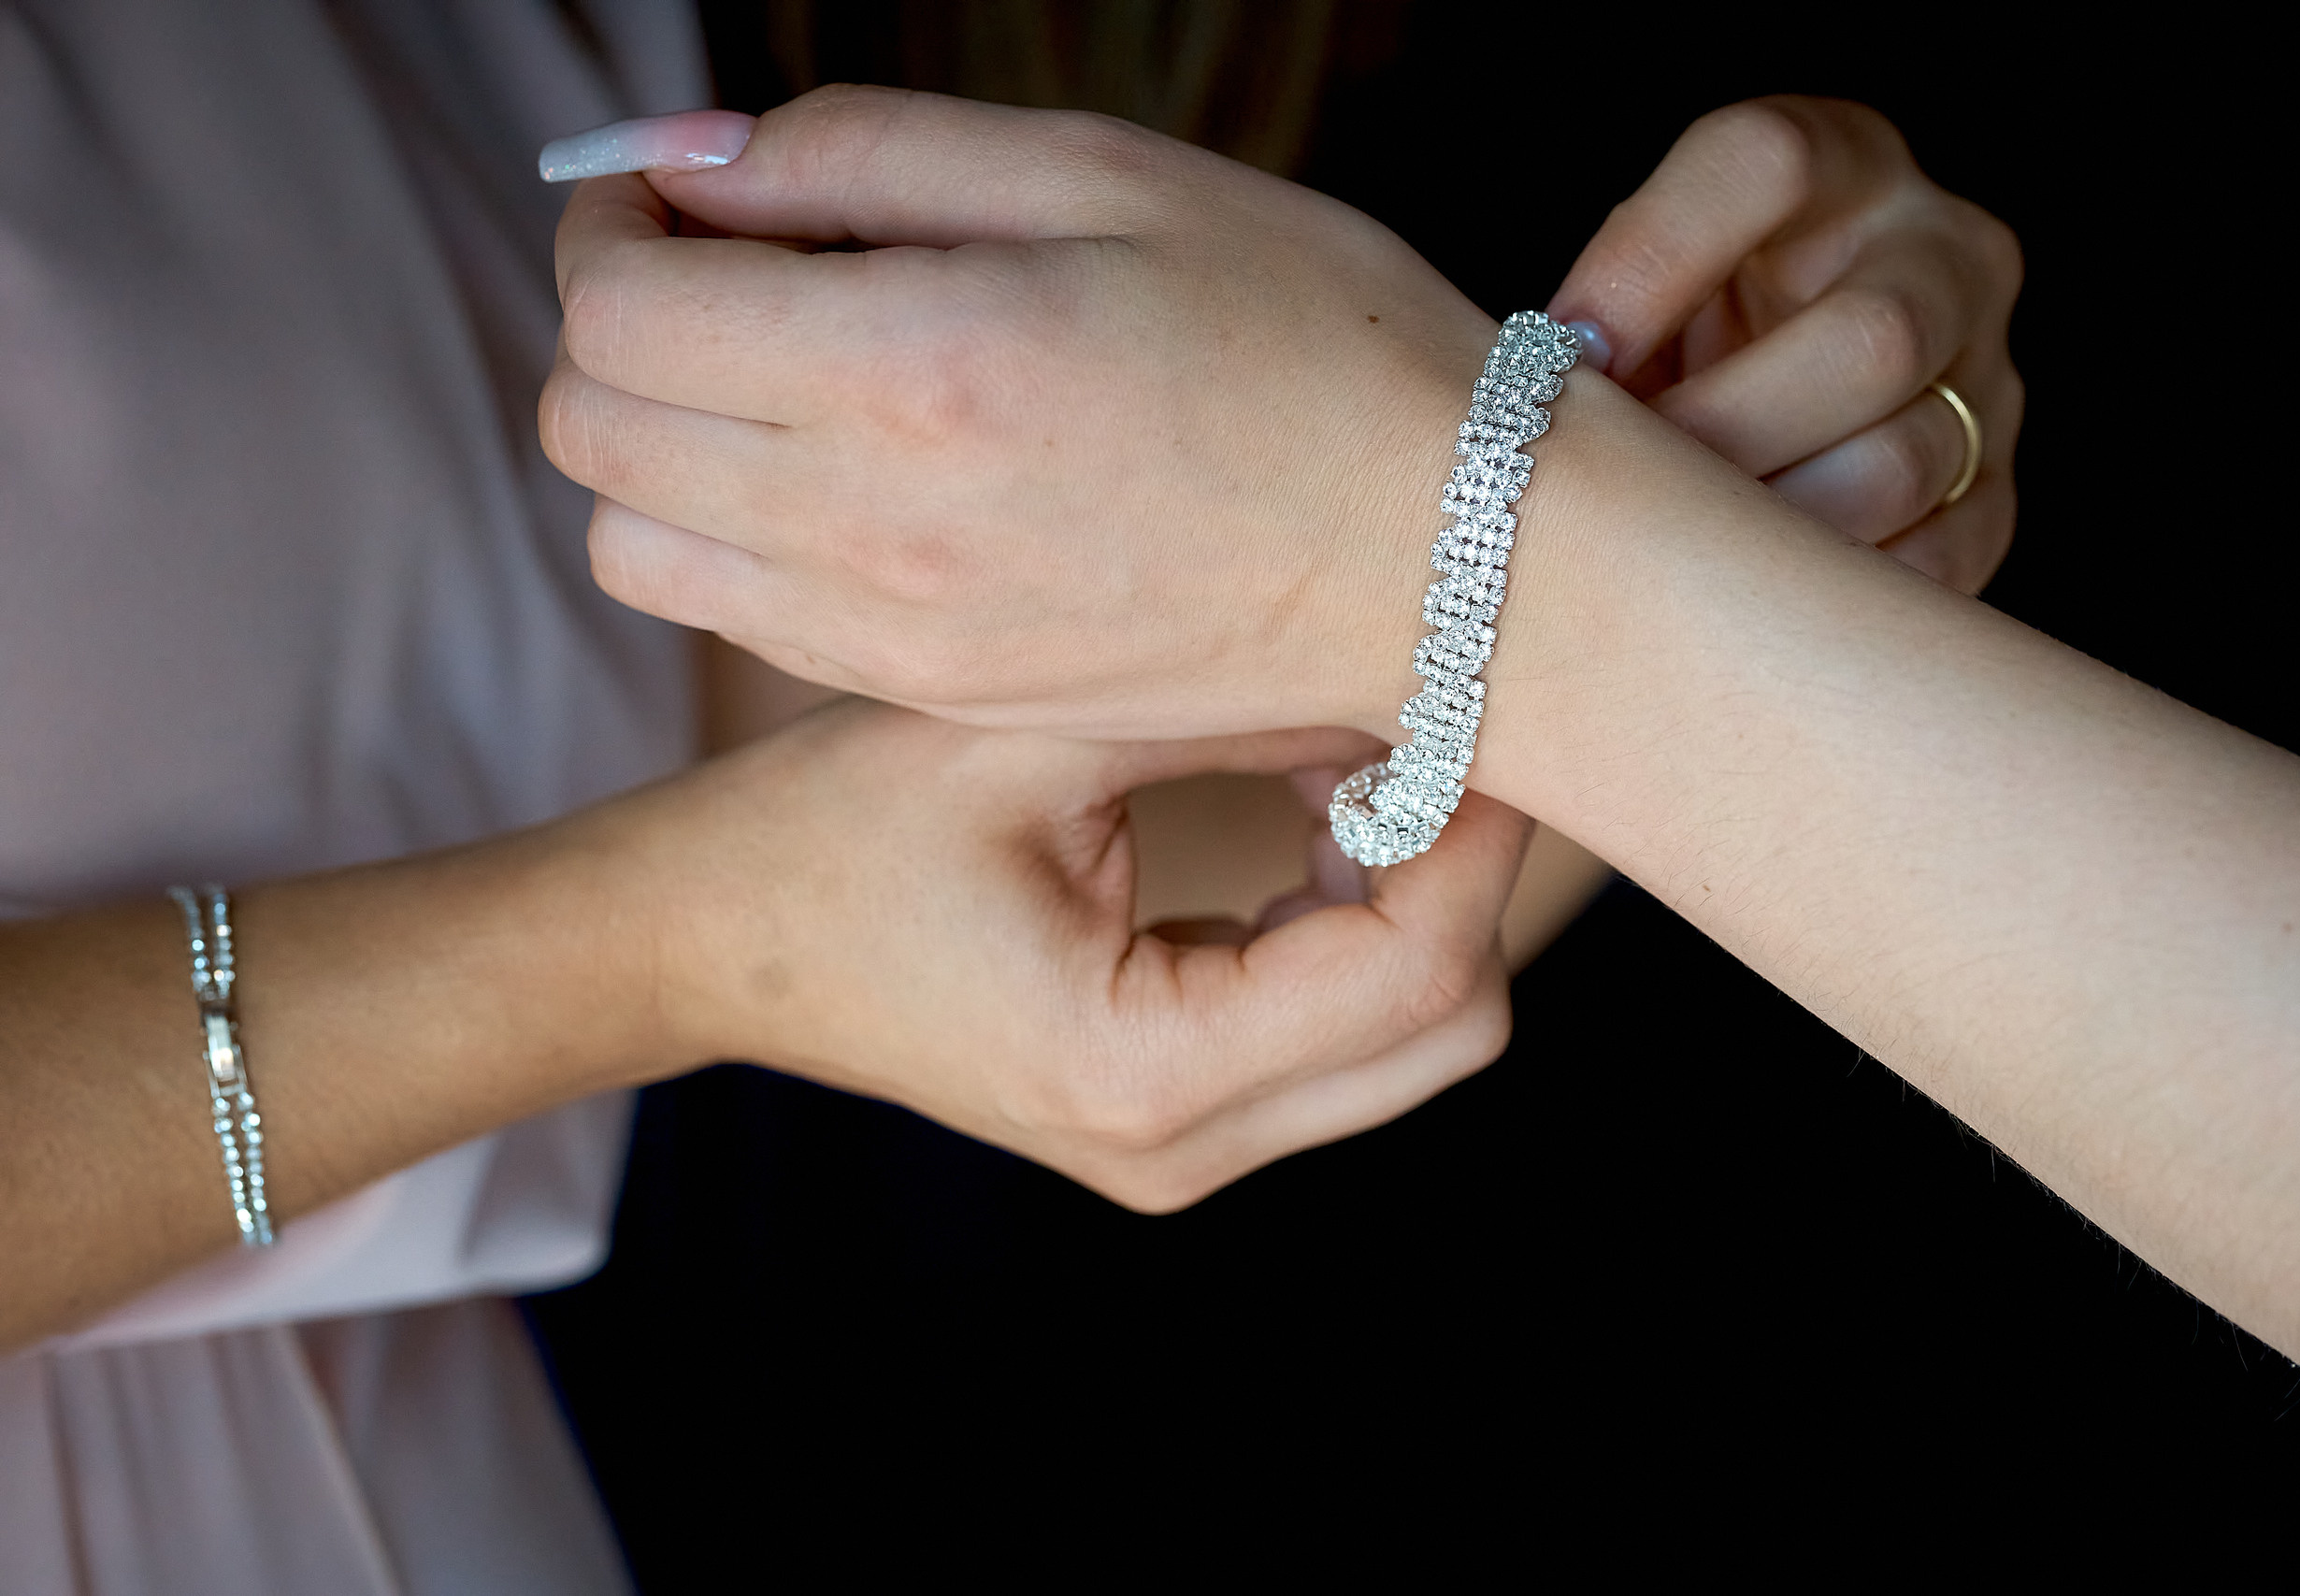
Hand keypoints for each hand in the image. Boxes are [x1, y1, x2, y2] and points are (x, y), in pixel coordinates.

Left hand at [541, 87, 1497, 739]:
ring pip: (633, 544)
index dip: (611, 222)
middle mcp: (877, 525)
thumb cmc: (1314, 341)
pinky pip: (736, 619)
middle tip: (724, 269)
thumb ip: (868, 153)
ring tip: (773, 379)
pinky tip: (839, 474)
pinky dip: (727, 535)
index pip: (616, 308)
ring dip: (656, 442)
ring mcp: (897, 634)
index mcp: (917, 367)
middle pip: (590, 429)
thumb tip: (691, 164)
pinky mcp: (931, 692)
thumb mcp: (1109, 178)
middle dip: (615, 323)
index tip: (683, 192)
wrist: (1445, 563)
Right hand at [596, 699, 1529, 1209]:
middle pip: (1450, 1030)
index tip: (1470, 698)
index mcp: (1146, 1070)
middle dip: (1466, 870)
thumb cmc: (830, 831)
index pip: (1416, 972)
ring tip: (1348, 755)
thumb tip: (1404, 658)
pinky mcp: (1172, 1121)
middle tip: (1422, 725)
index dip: (1476, 830)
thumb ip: (1227, 704)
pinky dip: (1359, 924)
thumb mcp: (1026, 734)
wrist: (710, 940)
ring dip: (1417, 894)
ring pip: (1414, 1039)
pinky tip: (1310, 814)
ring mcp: (1179, 1152)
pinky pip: (1340, 1038)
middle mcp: (1181, 1147)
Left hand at [1549, 97, 2022, 593]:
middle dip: (1719, 432)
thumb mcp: (1637, 288)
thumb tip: (1516, 425)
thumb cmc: (1670, 337)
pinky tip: (1734, 609)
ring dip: (1760, 532)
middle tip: (1619, 491)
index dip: (1650, 263)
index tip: (1564, 350)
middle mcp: (1941, 255)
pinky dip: (1817, 602)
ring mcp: (1987, 382)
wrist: (1769, 394)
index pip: (1764, 164)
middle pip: (1869, 340)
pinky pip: (1927, 566)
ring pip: (1896, 466)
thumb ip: (1598, 321)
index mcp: (1838, 160)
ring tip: (1661, 563)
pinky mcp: (1992, 501)